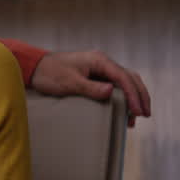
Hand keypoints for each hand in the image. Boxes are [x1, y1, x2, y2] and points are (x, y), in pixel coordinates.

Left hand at [30, 50, 150, 125]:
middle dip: (139, 96)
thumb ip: (90, 88)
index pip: (123, 77)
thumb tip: (111, 91)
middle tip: (145, 115)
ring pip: (124, 82)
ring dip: (132, 97)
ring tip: (134, 118)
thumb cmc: (49, 73)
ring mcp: (99, 69)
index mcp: (99, 60)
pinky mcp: (94, 76)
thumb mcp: (69, 83)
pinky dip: (122, 97)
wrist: (34, 68)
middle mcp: (102, 63)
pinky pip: (114, 86)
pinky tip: (122, 112)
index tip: (138, 111)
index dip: (133, 95)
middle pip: (129, 78)